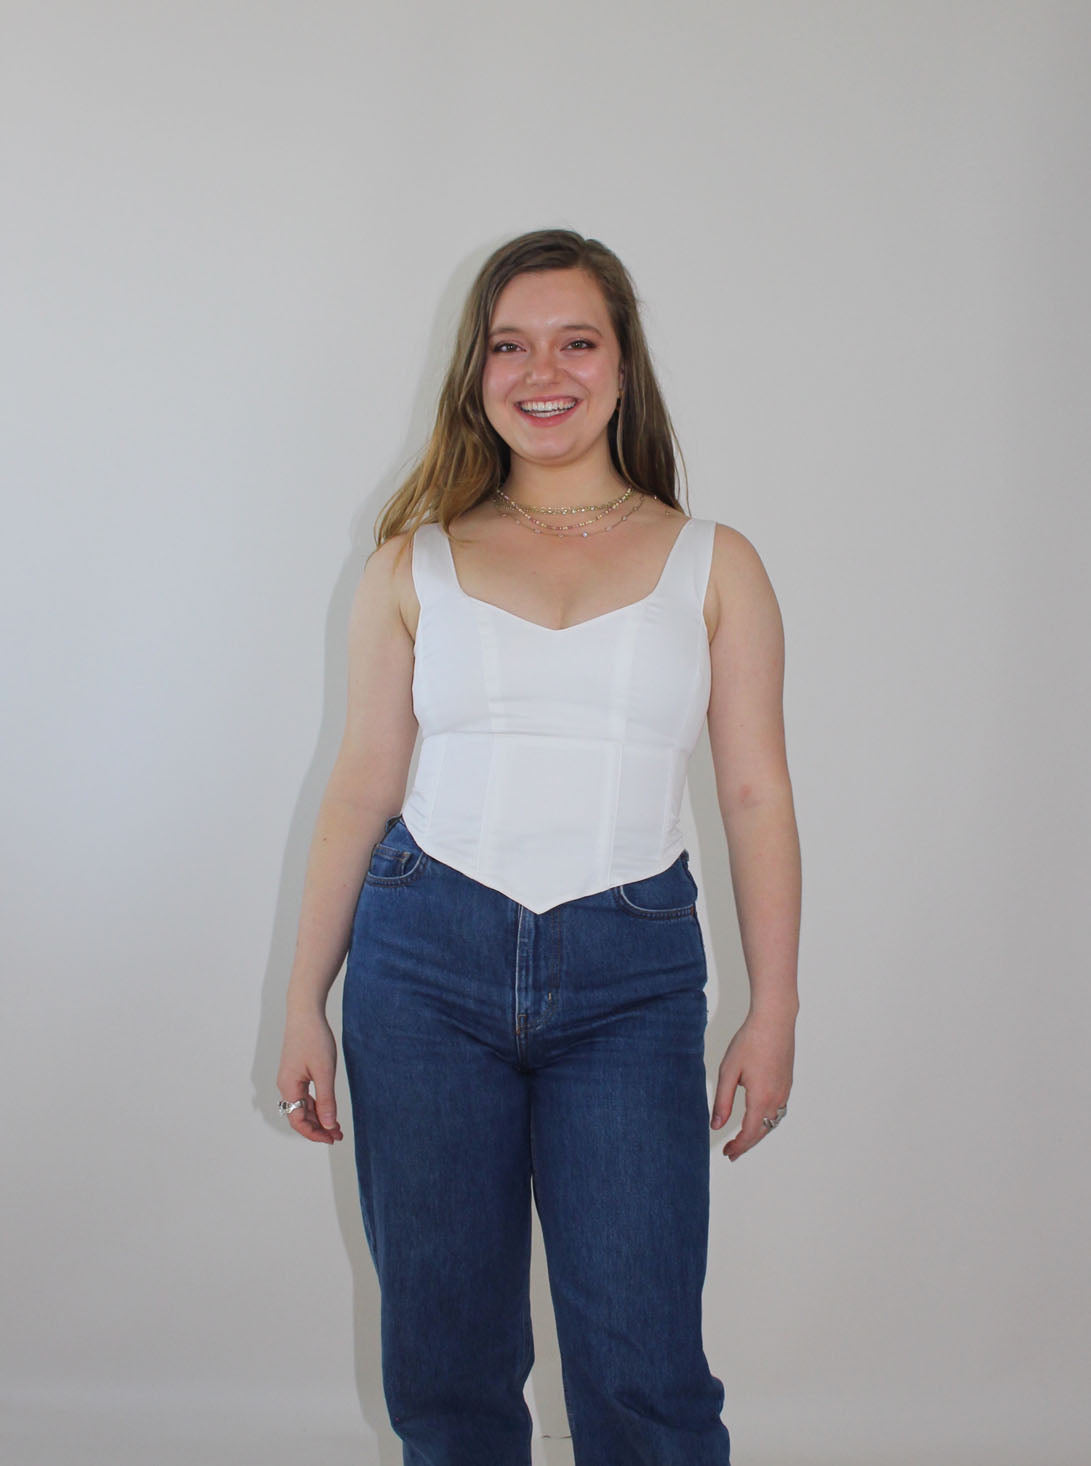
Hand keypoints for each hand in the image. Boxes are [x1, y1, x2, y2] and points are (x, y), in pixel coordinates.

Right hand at [276, 1009, 343, 1143]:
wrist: (305, 1013)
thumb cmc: (314, 1039)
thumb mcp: (324, 1072)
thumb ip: (326, 1100)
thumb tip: (329, 1125)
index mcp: (289, 1087)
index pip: (298, 1120)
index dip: (314, 1133)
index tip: (332, 1138)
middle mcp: (286, 1086)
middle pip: (300, 1116)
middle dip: (319, 1128)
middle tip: (338, 1136)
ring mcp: (291, 1079)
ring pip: (303, 1107)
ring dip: (319, 1118)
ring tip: (337, 1127)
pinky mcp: (296, 1073)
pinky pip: (305, 1096)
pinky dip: (317, 1105)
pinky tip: (329, 1109)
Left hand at [710, 1010, 794, 1160]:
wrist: (774, 1020)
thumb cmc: (750, 1041)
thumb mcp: (729, 1071)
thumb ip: (722, 1101)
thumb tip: (716, 1125)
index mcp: (761, 1098)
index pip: (749, 1133)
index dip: (738, 1146)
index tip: (727, 1153)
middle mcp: (776, 1098)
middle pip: (763, 1131)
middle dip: (747, 1144)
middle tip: (732, 1152)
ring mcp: (784, 1090)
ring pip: (772, 1121)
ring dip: (758, 1132)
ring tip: (743, 1138)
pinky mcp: (787, 1082)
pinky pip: (778, 1109)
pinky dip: (767, 1119)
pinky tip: (758, 1115)